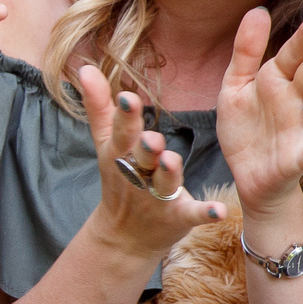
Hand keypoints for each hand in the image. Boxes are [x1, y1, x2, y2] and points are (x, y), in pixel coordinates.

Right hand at [81, 64, 226, 260]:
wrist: (125, 236)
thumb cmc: (119, 180)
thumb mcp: (105, 144)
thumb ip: (98, 106)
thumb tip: (84, 67)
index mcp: (121, 154)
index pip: (121, 132)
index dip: (125, 117)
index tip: (128, 98)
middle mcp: (138, 175)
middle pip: (141, 159)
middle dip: (145, 148)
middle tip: (151, 137)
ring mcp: (157, 197)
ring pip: (164, 183)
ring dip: (168, 174)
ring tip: (172, 162)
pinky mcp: (177, 217)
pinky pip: (192, 214)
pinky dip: (204, 212)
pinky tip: (218, 210)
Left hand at [216, 9, 302, 214]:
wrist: (248, 175)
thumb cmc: (246, 127)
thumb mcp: (236, 86)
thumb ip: (246, 52)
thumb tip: (258, 10)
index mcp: (277, 81)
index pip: (292, 57)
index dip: (302, 41)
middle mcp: (294, 102)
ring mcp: (299, 130)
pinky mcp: (296, 160)